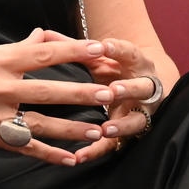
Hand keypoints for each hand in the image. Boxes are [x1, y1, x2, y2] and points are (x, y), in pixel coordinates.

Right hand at [0, 28, 125, 165]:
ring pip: (40, 124)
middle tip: (108, 94)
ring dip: (72, 129)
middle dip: (80, 93)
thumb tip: (44, 37)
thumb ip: (17, 49)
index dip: (72, 51)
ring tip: (98, 130)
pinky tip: (71, 159)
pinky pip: (25, 148)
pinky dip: (49, 154)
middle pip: (47, 91)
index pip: (42, 54)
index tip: (98, 49)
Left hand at [36, 30, 164, 163]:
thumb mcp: (100, 57)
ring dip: (122, 125)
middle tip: (113, 91)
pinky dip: (98, 150)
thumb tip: (43, 33)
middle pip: (143, 88)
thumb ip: (74, 48)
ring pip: (136, 120)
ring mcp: (141, 112)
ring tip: (106, 129)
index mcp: (136, 63)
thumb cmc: (115, 70)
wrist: (146, 89)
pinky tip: (80, 155)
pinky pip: (115, 145)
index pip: (130, 53)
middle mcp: (145, 88)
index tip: (104, 45)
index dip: (118, 49)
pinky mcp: (128, 133)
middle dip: (129, 89)